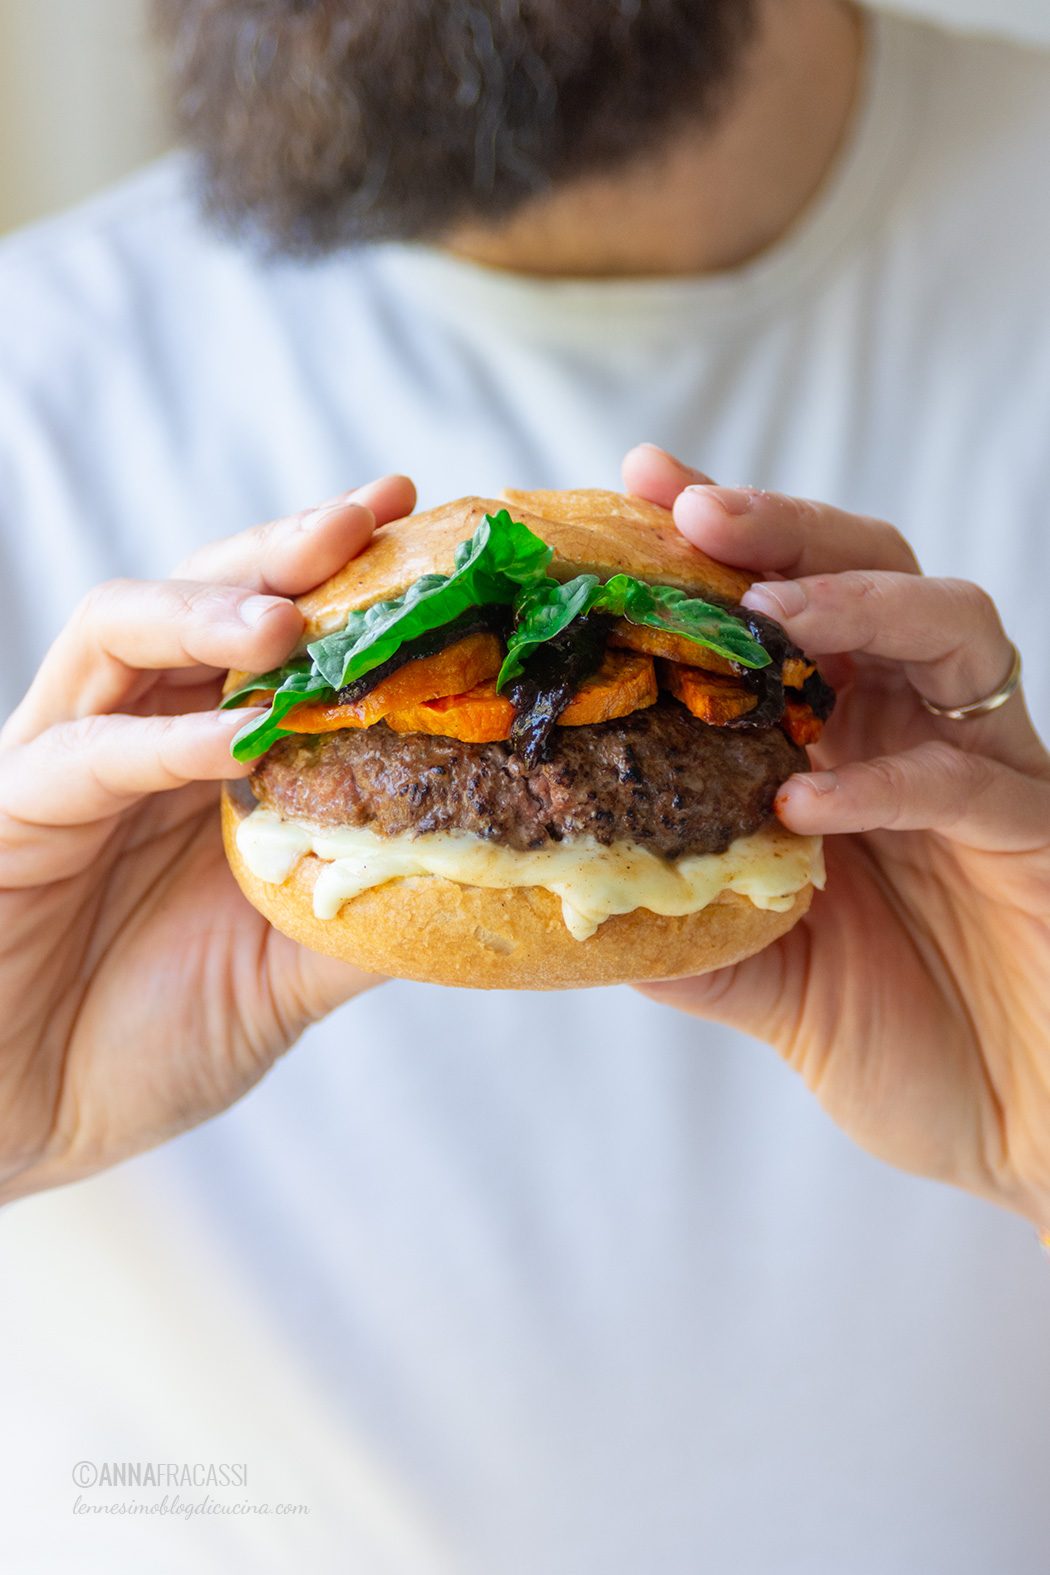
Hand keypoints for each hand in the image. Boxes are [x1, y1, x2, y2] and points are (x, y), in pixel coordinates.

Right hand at [0, 474, 415, 1201]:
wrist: (24, 1119)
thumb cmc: (144, 1041)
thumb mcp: (287, 974)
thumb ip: (366, 912)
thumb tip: (485, 875)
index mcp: (205, 756)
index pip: (273, 636)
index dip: (343, 578)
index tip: (423, 523)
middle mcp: (137, 736)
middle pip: (203, 599)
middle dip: (284, 552)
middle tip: (366, 516)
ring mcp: (67, 763)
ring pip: (121, 634)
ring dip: (208, 609)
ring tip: (292, 615)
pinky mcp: (11, 811)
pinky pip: (82, 754)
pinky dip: (162, 740)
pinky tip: (236, 739)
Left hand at [622, 444, 1049, 1224]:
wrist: (1026, 1128)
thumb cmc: (908, 1037)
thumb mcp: (764, 975)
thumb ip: (683, 921)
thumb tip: (559, 889)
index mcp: (848, 740)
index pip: (786, 609)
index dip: (721, 542)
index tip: (637, 482)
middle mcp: (916, 731)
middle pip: (870, 569)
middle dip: (784, 525)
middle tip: (693, 506)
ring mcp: (983, 769)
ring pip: (947, 625)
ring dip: (856, 603)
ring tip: (769, 612)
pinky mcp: (1035, 831)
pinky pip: (968, 776)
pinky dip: (886, 775)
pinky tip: (807, 796)